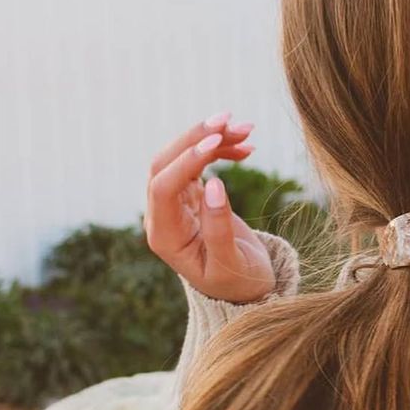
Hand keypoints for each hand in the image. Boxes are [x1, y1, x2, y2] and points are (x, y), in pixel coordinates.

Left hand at [145, 112, 276, 303]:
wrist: (247, 289)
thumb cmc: (239, 283)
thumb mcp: (231, 263)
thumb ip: (219, 227)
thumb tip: (213, 183)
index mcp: (164, 236)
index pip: (163, 187)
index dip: (186, 161)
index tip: (217, 142)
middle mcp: (163, 216)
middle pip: (166, 164)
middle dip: (195, 139)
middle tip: (229, 121)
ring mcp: (176, 203)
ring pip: (183, 158)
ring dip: (212, 139)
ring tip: (247, 130)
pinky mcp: (193, 195)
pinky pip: (199, 162)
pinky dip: (220, 149)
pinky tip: (246, 147)